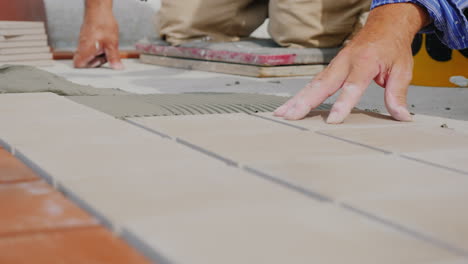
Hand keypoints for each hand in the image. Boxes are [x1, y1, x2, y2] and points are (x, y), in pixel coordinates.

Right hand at [73, 1, 122, 69]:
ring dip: (98, 55)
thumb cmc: (103, 23)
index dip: (86, 70)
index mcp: (85, 50)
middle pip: (85, 61)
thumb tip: (117, 68)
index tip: (97, 69)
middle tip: (106, 58)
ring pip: (89, 54)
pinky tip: (106, 43)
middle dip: (96, 62)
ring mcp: (84, 41)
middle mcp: (82, 46)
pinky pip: (91, 47)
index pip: (78, 65)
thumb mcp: (112, 44)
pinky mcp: (87, 37)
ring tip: (107, 49)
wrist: (99, 9)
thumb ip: (113, 58)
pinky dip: (99, 48)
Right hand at [274, 3, 429, 122]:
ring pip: (312, 84)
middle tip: (292, 116)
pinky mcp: (329, 69)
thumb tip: (402, 116)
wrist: (385, 25)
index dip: (342, 104)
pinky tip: (288, 107)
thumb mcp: (402, 69)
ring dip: (296, 100)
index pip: (352, 86)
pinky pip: (312, 84)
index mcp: (365, 62)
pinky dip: (298, 96)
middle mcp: (345, 62)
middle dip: (305, 102)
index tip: (333, 120)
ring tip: (281, 114)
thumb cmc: (392, 47)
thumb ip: (397, 94)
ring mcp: (334, 65)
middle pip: (322, 84)